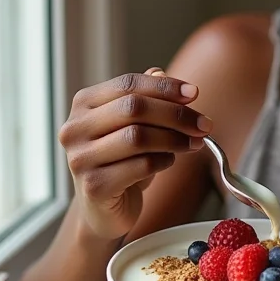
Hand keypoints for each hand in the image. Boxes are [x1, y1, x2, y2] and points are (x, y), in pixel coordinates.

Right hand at [59, 67, 211, 239]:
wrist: (104, 208)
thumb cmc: (122, 159)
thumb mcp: (134, 124)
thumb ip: (145, 97)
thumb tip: (161, 72)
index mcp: (84, 103)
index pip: (128, 84)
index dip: (164, 87)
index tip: (194, 94)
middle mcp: (75, 128)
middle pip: (134, 108)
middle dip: (176, 114)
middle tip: (204, 124)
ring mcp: (80, 159)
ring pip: (138, 137)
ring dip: (175, 139)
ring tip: (194, 143)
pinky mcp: (94, 187)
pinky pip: (141, 166)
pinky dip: (164, 161)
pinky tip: (169, 161)